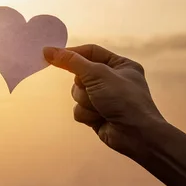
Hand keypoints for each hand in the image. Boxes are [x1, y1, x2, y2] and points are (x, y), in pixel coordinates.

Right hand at [43, 44, 166, 159]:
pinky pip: (79, 109)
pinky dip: (86, 113)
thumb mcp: (98, 74)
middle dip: (83, 85)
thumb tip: (48, 50)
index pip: (90, 52)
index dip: (72, 54)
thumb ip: (72, 62)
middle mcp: (113, 80)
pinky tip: (99, 118)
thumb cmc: (125, 100)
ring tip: (100, 107)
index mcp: (120, 65)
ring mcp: (104, 98)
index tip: (52, 55)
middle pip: (80, 74)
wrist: (136, 135)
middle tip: (93, 90)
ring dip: (85, 101)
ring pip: (77, 93)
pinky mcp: (97, 114)